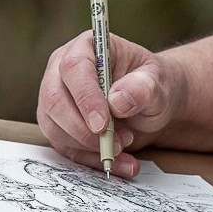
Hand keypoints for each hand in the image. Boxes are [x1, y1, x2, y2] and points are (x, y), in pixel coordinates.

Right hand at [36, 31, 184, 176]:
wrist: (150, 105)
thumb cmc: (151, 85)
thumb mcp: (158, 82)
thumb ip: (143, 87)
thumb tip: (118, 100)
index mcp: (86, 47)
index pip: (74, 68)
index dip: (85, 97)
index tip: (102, 124)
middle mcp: (62, 71)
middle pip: (54, 99)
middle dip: (83, 129)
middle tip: (117, 142)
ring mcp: (56, 98)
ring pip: (54, 127)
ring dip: (89, 146)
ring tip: (124, 147)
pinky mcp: (58, 125)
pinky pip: (65, 148)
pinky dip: (91, 161)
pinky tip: (118, 163)